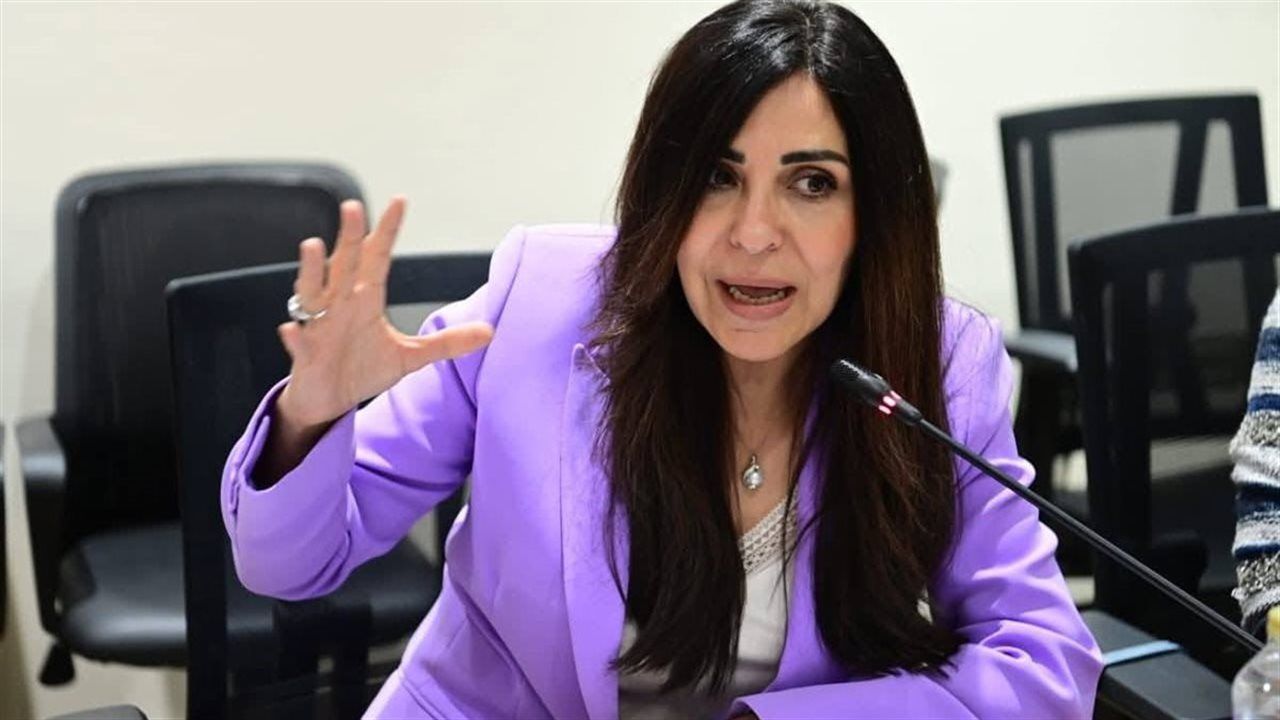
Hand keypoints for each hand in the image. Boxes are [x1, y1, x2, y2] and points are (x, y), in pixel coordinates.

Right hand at [275, 197, 493, 431]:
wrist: (328, 400)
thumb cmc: (363, 370)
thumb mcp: (410, 356)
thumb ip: (446, 342)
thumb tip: (489, 332)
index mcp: (364, 300)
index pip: (376, 258)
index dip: (386, 231)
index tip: (399, 201)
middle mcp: (339, 306)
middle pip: (344, 265)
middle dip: (348, 237)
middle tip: (353, 207)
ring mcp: (319, 328)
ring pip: (311, 293)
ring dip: (312, 271)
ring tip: (313, 247)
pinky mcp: (306, 356)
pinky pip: (298, 343)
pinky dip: (295, 336)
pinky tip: (291, 329)